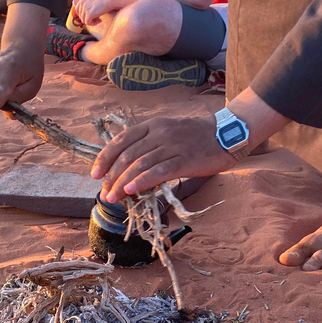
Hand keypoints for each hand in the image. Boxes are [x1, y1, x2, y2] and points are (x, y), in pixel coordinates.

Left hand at [74, 0, 126, 26]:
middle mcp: (82, 2)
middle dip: (88, 18)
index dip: (83, 14)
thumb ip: (90, 2)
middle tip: (97, 18)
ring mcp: (85, 8)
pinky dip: (93, 23)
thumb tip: (89, 12)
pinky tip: (100, 20)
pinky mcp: (89, 14)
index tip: (91, 15)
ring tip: (99, 19)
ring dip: (91, 21)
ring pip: (84, 20)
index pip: (77, 9)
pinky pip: (88, 23)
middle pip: (80, 15)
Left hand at [91, 116, 236, 202]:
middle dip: (112, 176)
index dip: (105, 158)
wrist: (226, 135)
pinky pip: (159, 171)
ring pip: (140, 164)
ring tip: (113, 197)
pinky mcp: (185, 160)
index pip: (121, 141)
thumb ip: (147, 147)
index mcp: (152, 125)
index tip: (95, 174)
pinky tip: (132, 190)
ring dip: (122, 183)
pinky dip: (142, 181)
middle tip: (104, 192)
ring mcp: (173, 146)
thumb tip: (124, 171)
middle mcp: (159, 133)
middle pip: (128, 155)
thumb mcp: (166, 134)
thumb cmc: (194, 138)